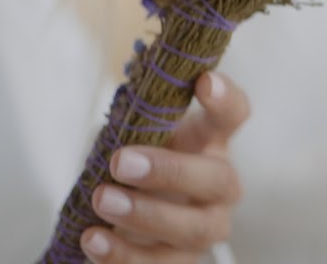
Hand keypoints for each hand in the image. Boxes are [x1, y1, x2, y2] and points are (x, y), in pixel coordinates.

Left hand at [81, 72, 249, 262]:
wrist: (128, 212)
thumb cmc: (139, 161)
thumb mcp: (141, 134)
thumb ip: (141, 118)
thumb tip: (127, 96)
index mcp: (212, 141)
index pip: (233, 115)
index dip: (225, 99)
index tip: (205, 81)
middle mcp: (219, 187)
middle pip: (217, 179)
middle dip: (169, 171)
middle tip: (121, 162)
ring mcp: (205, 229)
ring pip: (192, 230)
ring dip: (145, 215)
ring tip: (102, 199)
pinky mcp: (181, 263)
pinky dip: (123, 255)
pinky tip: (93, 238)